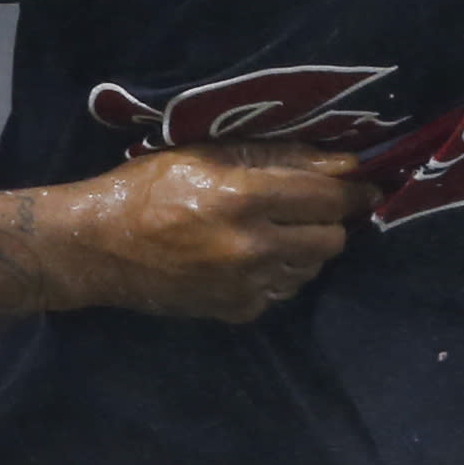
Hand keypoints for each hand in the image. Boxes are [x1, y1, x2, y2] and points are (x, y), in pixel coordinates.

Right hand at [40, 143, 376, 321]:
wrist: (98, 249)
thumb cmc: (149, 187)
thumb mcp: (208, 153)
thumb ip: (279, 157)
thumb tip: (343, 164)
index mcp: (243, 198)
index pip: (327, 197)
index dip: (353, 190)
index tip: (365, 185)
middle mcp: (252, 247)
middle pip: (331, 239)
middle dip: (328, 219)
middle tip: (309, 205)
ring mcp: (246, 286)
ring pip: (312, 267)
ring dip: (305, 246)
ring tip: (274, 228)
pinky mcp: (239, 311)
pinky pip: (285, 290)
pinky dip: (280, 271)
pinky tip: (251, 255)